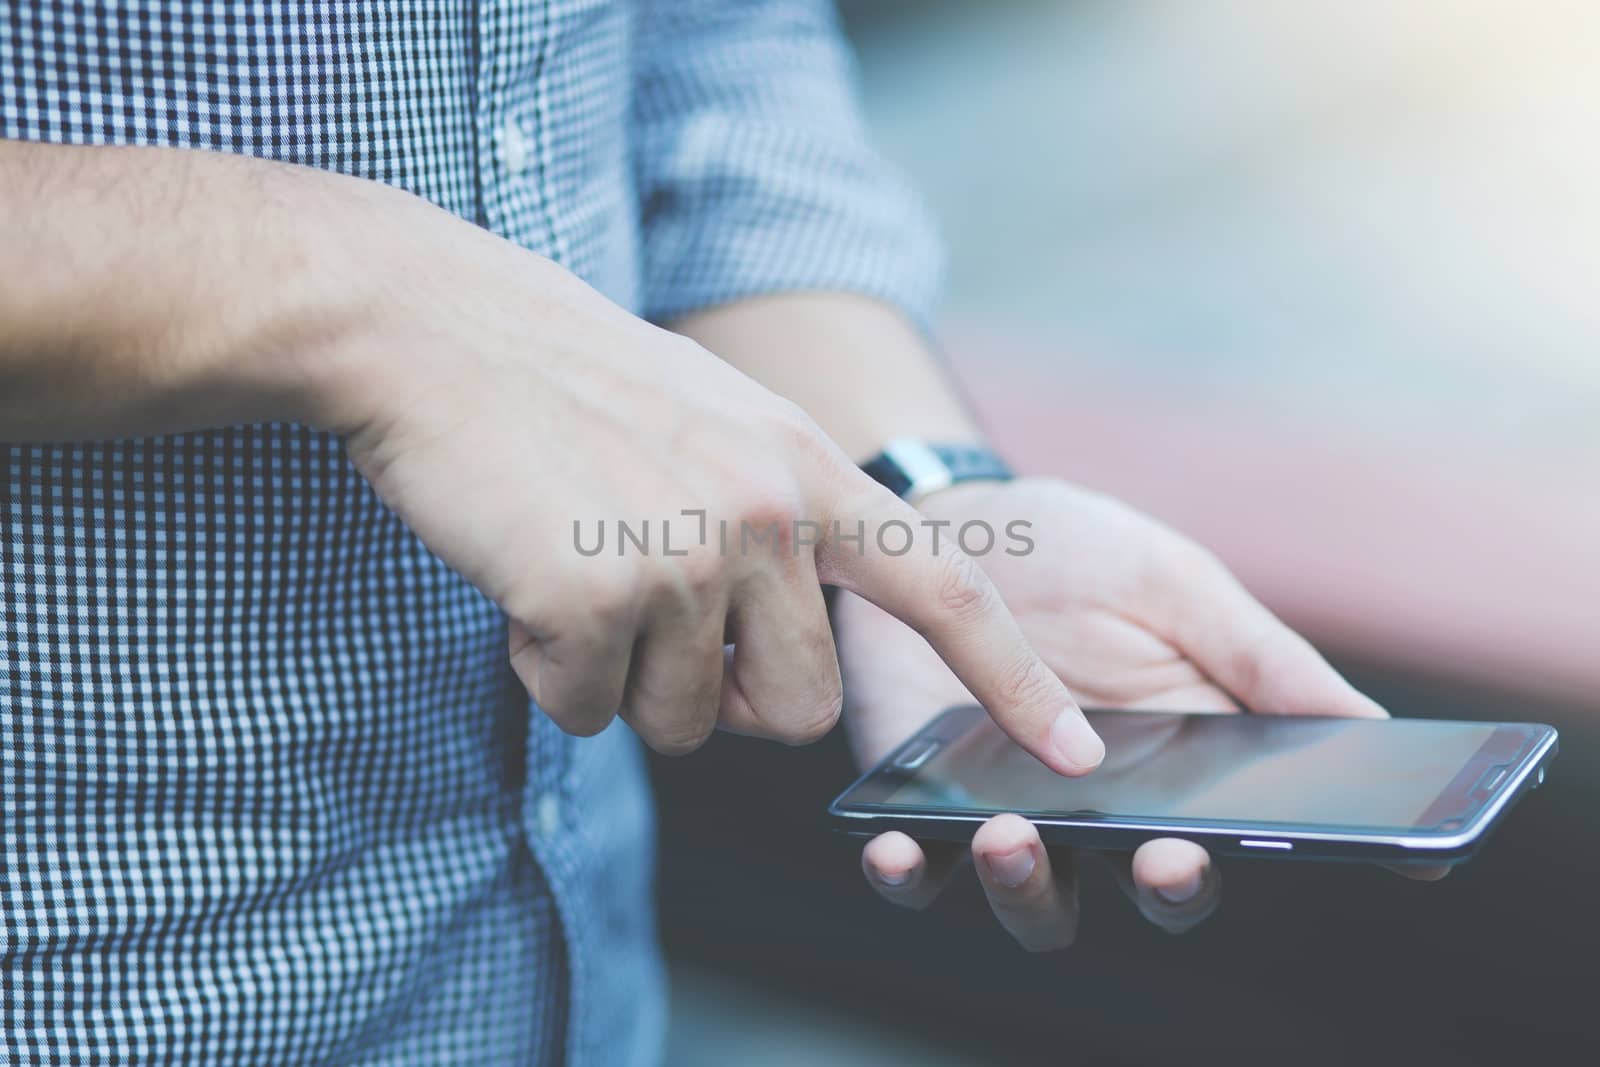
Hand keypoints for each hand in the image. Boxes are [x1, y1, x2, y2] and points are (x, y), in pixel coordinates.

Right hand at [313, 203, 1103, 766]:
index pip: (944, 588)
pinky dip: (548, 675)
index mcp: (809, 471)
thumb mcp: (712, 431)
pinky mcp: (602, 594)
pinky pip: (588, 712)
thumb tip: (770, 672)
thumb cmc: (567, 387)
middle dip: (723, 703)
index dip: (1013, 679)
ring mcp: (691, 553)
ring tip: (572, 570)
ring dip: (620, 682)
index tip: (1072, 750)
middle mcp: (771, 513)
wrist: (436, 330)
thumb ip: (773, 534)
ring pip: (682, 725)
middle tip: (650, 626)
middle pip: (796, 714)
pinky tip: (523, 583)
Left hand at [841, 478, 1443, 950]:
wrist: (943, 521)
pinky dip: (907, 871)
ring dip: (1028, 889)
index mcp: (1190, 763)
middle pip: (1154, 891)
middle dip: (1168, 888)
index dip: (1316, 854)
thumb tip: (1371, 728)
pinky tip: (898, 846)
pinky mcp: (922, 804)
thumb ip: (1255, 656)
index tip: (1388, 862)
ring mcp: (1013, 814)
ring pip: (1037, 900)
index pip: (1258, 834)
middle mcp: (1108, 809)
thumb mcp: (1170, 582)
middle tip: (1165, 857)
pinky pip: (916, 869)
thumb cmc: (1071, 551)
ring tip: (1010, 837)